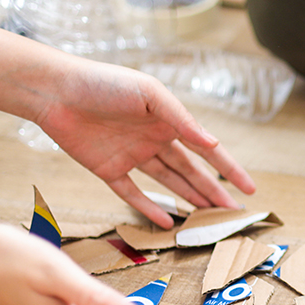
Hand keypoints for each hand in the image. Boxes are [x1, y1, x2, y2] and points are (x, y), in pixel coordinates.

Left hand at [35, 61, 256, 228]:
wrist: (55, 90)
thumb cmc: (104, 82)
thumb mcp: (149, 95)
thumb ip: (181, 119)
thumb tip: (212, 144)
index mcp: (169, 121)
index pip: (207, 151)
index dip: (229, 170)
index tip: (249, 189)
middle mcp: (154, 140)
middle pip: (191, 172)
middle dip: (213, 192)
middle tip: (232, 213)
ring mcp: (132, 156)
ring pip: (168, 183)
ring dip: (188, 199)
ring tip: (208, 219)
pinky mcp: (108, 169)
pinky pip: (132, 193)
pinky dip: (148, 208)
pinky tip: (167, 222)